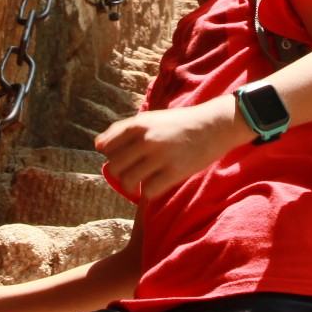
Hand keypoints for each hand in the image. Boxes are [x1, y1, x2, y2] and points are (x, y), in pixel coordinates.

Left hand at [95, 98, 248, 201]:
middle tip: (132, 172)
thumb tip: (98, 145)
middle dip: (120, 173)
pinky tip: (156, 185)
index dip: (111, 155)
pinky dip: (148, 192)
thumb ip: (125, 129)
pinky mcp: (174, 172)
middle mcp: (146, 139)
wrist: (214, 125)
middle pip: (114, 166)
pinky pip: (148, 191)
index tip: (124, 158)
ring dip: (131, 186)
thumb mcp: (151, 118)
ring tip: (141, 182)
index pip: (106, 146)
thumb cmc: (180, 123)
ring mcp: (160, 156)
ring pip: (128, 181)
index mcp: (138, 124)